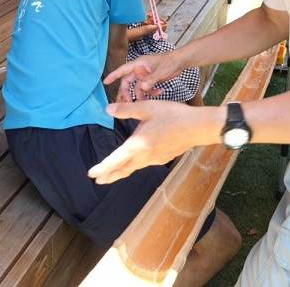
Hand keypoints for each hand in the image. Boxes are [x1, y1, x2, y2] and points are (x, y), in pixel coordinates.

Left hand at [88, 101, 214, 183]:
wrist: (197, 127)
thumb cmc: (173, 116)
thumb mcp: (148, 108)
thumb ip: (126, 110)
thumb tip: (107, 109)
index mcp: (138, 145)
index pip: (115, 160)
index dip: (102, 168)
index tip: (92, 174)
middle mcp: (144, 156)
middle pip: (123, 169)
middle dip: (109, 175)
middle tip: (98, 180)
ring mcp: (155, 159)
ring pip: (134, 168)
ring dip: (121, 172)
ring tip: (112, 174)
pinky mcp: (163, 158)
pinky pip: (144, 164)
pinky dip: (134, 166)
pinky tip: (134, 162)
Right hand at [105, 52, 184, 101]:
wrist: (181, 61)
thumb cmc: (170, 62)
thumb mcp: (160, 71)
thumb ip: (151, 80)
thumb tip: (141, 89)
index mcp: (139, 64)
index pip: (122, 70)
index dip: (113, 76)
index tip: (105, 82)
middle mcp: (140, 69)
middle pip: (128, 82)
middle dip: (127, 93)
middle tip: (127, 103)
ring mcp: (145, 74)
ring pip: (137, 88)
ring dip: (140, 95)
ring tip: (145, 102)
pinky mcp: (151, 79)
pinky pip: (147, 88)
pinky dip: (151, 92)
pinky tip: (160, 92)